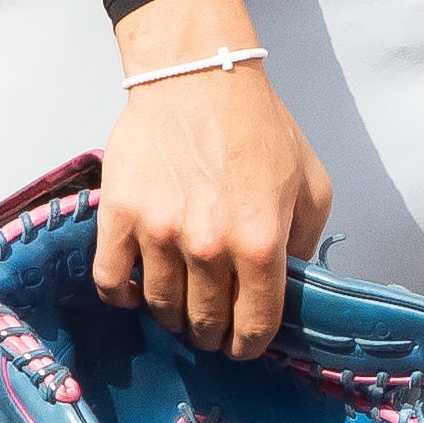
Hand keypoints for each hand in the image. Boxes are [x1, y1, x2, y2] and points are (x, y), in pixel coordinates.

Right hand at [91, 0, 330, 359]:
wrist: (198, 77)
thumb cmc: (258, 126)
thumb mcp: (310, 183)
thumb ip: (305, 241)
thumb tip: (292, 286)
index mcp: (261, 242)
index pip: (254, 326)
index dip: (249, 345)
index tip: (243, 345)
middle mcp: (209, 247)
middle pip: (204, 324)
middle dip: (211, 332)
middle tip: (211, 323)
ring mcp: (159, 233)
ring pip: (159, 309)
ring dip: (170, 316)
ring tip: (178, 304)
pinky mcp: (119, 217)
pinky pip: (112, 283)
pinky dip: (124, 296)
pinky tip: (137, 288)